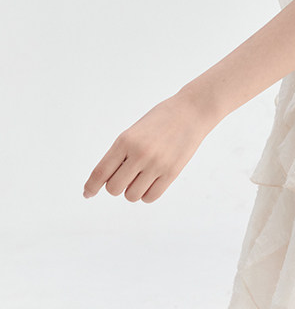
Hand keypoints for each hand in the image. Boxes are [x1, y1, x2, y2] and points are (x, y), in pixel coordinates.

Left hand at [83, 91, 214, 203]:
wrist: (192, 111)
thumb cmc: (161, 119)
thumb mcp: (134, 131)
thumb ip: (120, 153)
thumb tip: (107, 180)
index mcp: (125, 140)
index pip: (101, 172)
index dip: (91, 186)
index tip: (87, 193)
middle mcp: (139, 154)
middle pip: (114, 188)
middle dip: (116, 185)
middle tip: (126, 175)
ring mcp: (156, 165)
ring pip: (131, 195)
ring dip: (132, 190)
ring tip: (142, 175)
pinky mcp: (171, 173)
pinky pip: (150, 197)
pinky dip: (146, 194)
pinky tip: (151, 181)